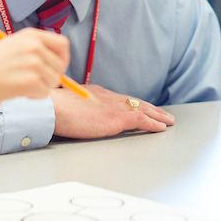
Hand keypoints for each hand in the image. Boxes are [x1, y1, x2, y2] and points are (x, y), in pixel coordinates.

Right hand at [0, 28, 69, 101]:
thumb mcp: (13, 46)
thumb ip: (35, 50)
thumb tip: (59, 65)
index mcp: (31, 35)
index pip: (63, 44)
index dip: (63, 58)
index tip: (56, 68)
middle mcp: (35, 46)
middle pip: (60, 66)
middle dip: (51, 77)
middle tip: (34, 82)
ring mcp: (34, 63)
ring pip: (53, 81)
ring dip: (41, 87)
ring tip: (22, 85)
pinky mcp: (31, 80)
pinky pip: (44, 93)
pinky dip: (34, 96)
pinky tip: (19, 92)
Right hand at [51, 84, 174, 138]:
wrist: (51, 107)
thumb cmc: (52, 107)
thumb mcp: (65, 103)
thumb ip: (73, 107)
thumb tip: (70, 112)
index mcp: (96, 93)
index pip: (120, 98)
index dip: (133, 103)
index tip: (142, 106)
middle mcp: (108, 97)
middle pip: (135, 102)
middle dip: (151, 108)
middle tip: (163, 113)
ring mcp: (113, 107)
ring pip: (143, 109)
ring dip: (158, 115)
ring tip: (169, 120)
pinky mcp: (116, 119)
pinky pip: (141, 120)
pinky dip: (153, 124)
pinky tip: (161, 127)